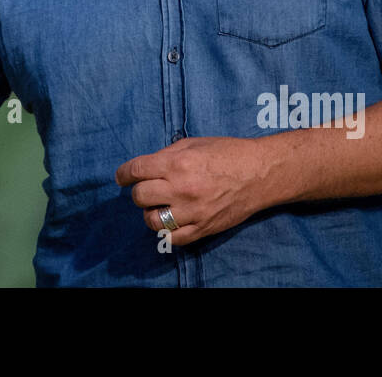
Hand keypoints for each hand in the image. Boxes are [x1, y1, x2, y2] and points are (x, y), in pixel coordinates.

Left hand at [115, 136, 269, 245]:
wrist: (260, 173)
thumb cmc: (228, 153)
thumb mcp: (195, 143)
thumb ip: (168, 154)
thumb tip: (147, 167)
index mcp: (178, 163)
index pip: (136, 171)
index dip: (123, 174)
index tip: (122, 177)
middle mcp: (182, 188)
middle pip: (139, 196)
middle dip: (137, 191)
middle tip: (145, 188)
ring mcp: (192, 211)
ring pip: (152, 220)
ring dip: (150, 212)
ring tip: (158, 206)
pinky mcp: (203, 228)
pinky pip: (173, 238)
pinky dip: (167, 231)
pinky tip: (171, 220)